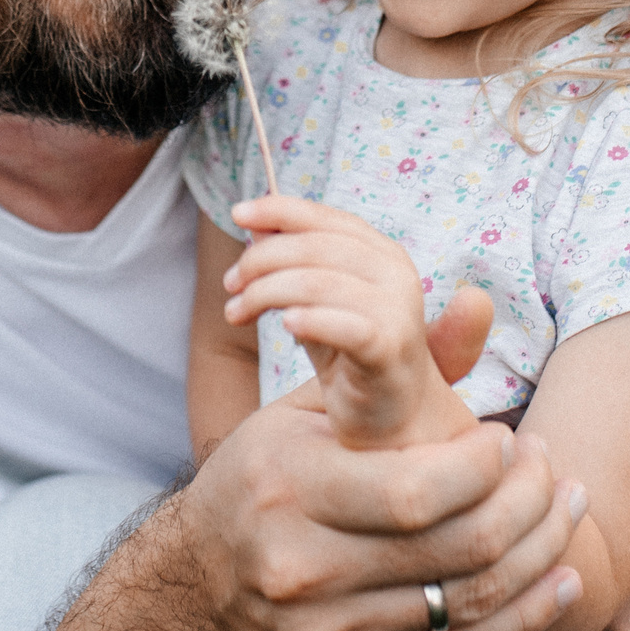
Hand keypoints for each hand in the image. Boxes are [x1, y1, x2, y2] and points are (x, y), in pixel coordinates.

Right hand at [177, 327, 587, 630]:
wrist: (202, 585)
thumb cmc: (270, 475)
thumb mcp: (311, 408)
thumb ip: (398, 364)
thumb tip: (479, 302)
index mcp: (287, 487)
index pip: (416, 490)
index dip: (485, 468)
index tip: (509, 438)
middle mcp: (298, 568)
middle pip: (456, 548)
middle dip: (530, 505)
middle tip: (555, 470)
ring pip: (469, 602)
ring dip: (541, 553)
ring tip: (568, 510)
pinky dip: (525, 613)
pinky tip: (559, 577)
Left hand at [225, 196, 484, 449]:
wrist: (390, 420)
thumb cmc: (348, 353)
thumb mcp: (315, 301)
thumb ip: (291, 263)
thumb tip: (252, 223)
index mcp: (382, 253)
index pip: (326, 218)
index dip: (279, 211)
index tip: (237, 214)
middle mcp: (396, 274)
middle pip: (315, 247)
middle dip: (261, 261)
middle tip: (231, 284)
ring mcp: (398, 312)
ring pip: (318, 283)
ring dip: (266, 293)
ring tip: (238, 312)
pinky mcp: (390, 350)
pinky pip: (344, 326)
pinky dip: (310, 320)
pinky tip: (285, 325)